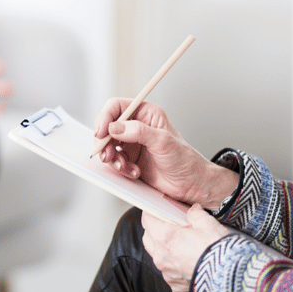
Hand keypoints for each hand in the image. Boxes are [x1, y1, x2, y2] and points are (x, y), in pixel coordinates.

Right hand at [94, 99, 237, 210]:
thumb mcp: (162, 142)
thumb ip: (138, 131)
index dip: (105, 117)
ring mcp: (132, 143)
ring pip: (108, 145)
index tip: (101, 132)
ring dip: (112, 158)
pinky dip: (120, 168)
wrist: (190, 184)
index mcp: (146, 114)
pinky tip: (134, 172)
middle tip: (108, 154)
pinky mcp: (130, 159)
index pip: (117, 107)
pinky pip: (114, 161)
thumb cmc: (184, 160)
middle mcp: (137, 126)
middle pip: (108, 127)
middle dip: (105, 142)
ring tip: (124, 166)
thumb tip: (115, 127)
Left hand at [141, 206, 229, 291]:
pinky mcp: (176, 288)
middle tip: (170, 225)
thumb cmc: (218, 250)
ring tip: (182, 245)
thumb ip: (195, 214)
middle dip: (155, 230)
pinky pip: (170, 275)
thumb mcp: (208, 223)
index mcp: (165, 238)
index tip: (158, 209)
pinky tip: (189, 264)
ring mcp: (168, 275)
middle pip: (149, 239)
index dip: (152, 212)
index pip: (147, 220)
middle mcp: (162, 258)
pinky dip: (176, 269)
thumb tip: (193, 210)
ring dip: (165, 250)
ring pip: (158, 257)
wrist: (229, 279)